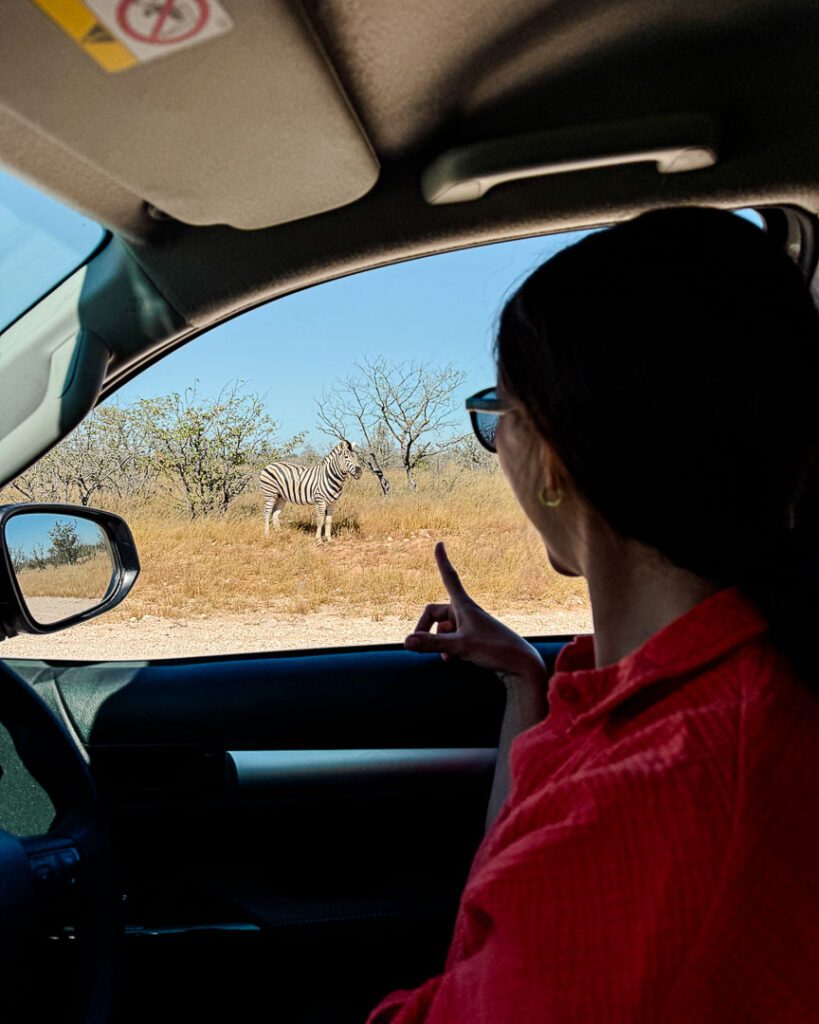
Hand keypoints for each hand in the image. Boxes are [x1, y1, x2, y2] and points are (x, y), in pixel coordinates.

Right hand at [405, 541, 546, 688]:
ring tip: (448, 656)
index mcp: (464, 606)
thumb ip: (432, 644)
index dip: (442, 561)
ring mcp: (469, 627)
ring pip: (441, 630)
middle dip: (425, 629)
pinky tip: (452, 660)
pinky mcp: (473, 640)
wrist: (520, 665)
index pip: (449, 578)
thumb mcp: (460, 646)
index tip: (440, 543)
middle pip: (434, 613)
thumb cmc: (495, 650)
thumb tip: (406, 641)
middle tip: (417, 644)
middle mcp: (465, 613)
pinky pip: (450, 640)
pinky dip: (446, 648)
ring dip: (438, 642)